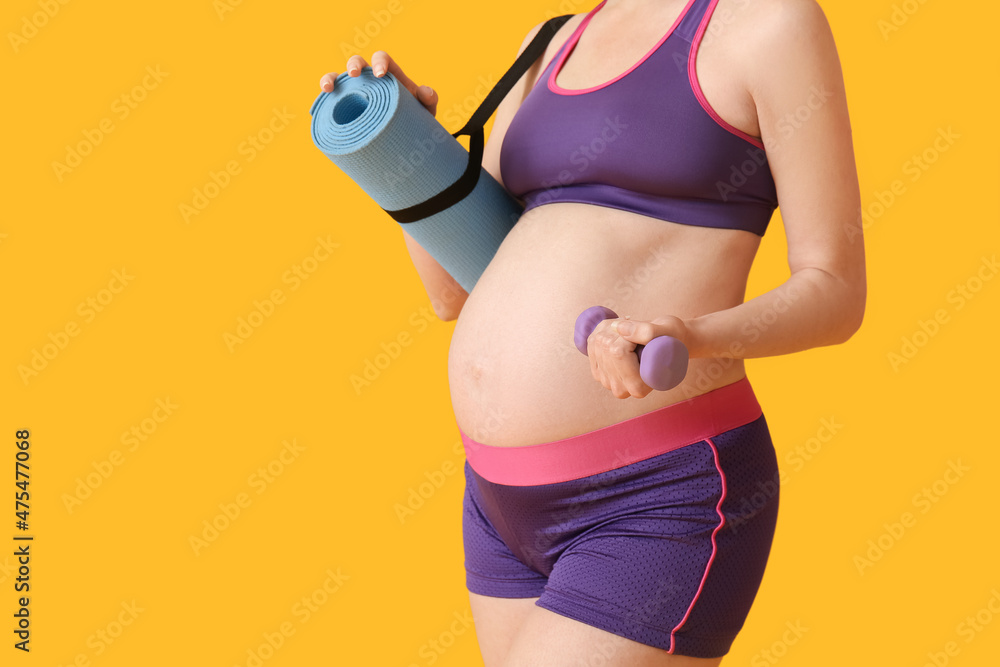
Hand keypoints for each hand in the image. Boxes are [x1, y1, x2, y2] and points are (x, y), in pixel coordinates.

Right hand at [319, 51, 438, 115]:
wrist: (408, 137)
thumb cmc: (417, 118)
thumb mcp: (426, 110)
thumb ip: (429, 99)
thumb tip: (426, 91)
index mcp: (390, 74)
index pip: (382, 58)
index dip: (380, 62)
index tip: (382, 75)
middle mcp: (370, 79)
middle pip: (357, 62)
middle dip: (354, 65)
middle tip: (355, 76)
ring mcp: (356, 92)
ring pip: (339, 77)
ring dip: (330, 78)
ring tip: (328, 88)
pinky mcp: (346, 107)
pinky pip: (331, 101)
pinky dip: (323, 102)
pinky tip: (318, 109)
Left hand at [587, 315, 690, 398]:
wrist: (669, 344)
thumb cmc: (673, 338)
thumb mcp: (667, 330)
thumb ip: (647, 331)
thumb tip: (618, 328)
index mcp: (638, 387)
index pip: (618, 352)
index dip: (628, 334)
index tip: (641, 330)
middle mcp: (620, 389)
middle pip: (606, 347)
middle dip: (619, 330)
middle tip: (637, 328)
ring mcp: (607, 382)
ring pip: (598, 343)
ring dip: (612, 329)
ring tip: (631, 332)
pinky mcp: (599, 371)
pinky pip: (592, 343)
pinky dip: (604, 331)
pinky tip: (619, 334)